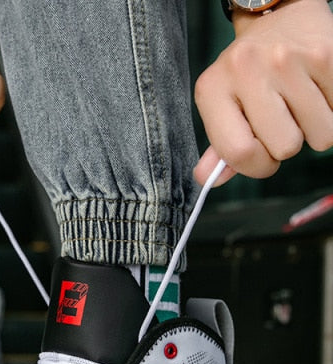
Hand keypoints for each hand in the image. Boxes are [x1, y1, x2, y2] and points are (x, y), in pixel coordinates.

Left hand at [194, 0, 332, 184]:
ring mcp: (287, 61)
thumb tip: (208, 179)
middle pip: (285, 148)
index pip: (239, 152)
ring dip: (313, 130)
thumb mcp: (222, 106)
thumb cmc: (247, 75)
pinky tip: (314, 92)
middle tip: (281, 123)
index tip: (263, 159)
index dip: (257, 167)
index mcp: (212, 89)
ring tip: (297, 105)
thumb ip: (219, 147)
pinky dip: (330, 111)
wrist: (278, 19)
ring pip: (320, 135)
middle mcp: (246, 70)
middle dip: (286, 147)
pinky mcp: (326, 54)